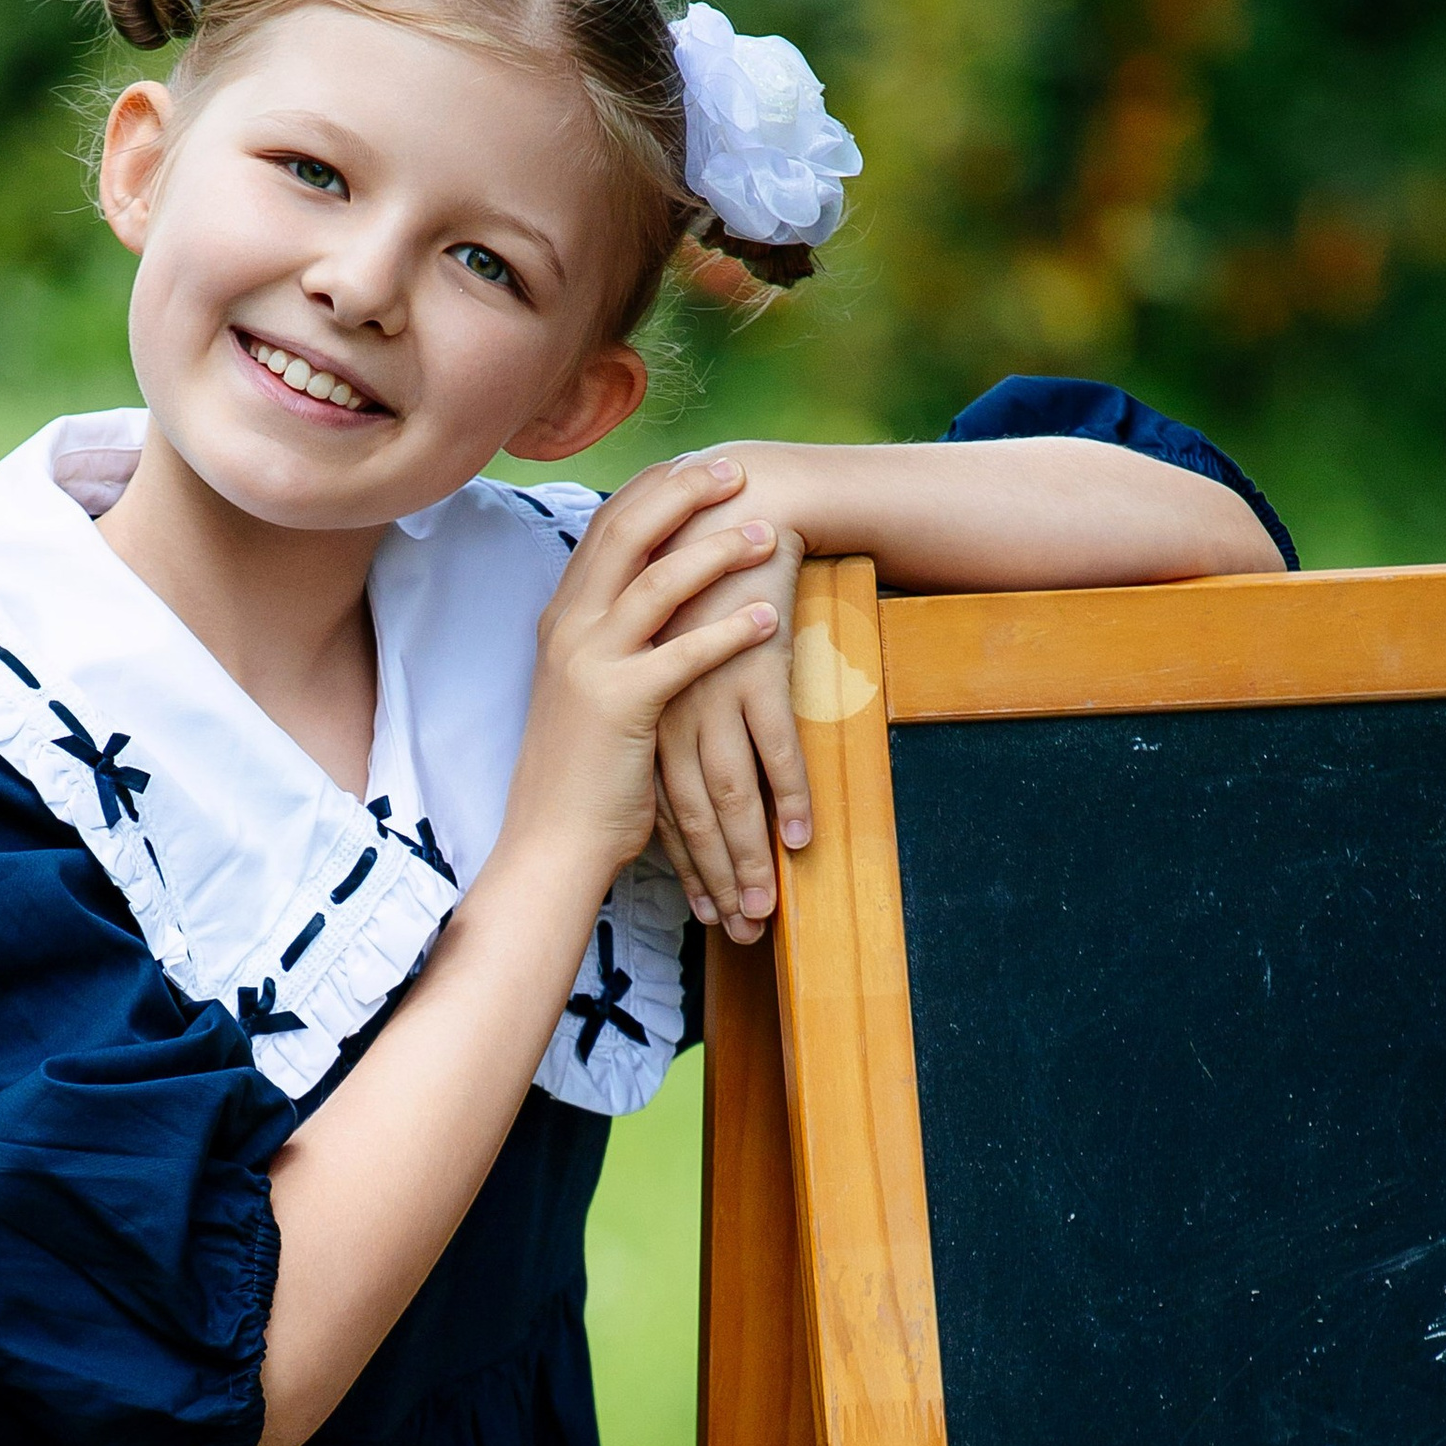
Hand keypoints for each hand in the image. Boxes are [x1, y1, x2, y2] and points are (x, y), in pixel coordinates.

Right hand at [502, 454, 783, 889]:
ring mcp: (588, 664)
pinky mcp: (618, 704)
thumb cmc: (585, 771)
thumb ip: (616, 642)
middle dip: (684, 494)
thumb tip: (659, 603)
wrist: (551, 840)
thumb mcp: (591, 691)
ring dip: (716, 553)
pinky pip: (681, 654)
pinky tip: (766, 618)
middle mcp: (569, 629)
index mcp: (563, 620)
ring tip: (767, 535)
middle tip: (736, 471)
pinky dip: (726, 632)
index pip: (606, 528)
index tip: (700, 465)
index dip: (655, 490)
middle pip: (627, 534)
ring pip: (656, 584)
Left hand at [650, 469, 810, 939]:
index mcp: (643, 704)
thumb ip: (676, 707)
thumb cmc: (712, 584)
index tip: (703, 915)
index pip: (663, 803)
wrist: (742, 513)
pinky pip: (774, 747)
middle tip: (738, 932)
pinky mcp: (752, 670)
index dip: (686, 865)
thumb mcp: (679, 648)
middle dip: (718, 878)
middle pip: (695, 812)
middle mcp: (668, 706)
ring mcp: (708, 690)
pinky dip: (790, 796)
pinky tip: (802, 840)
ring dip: (753, 856)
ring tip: (767, 908)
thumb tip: (692, 768)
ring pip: (732, 792)